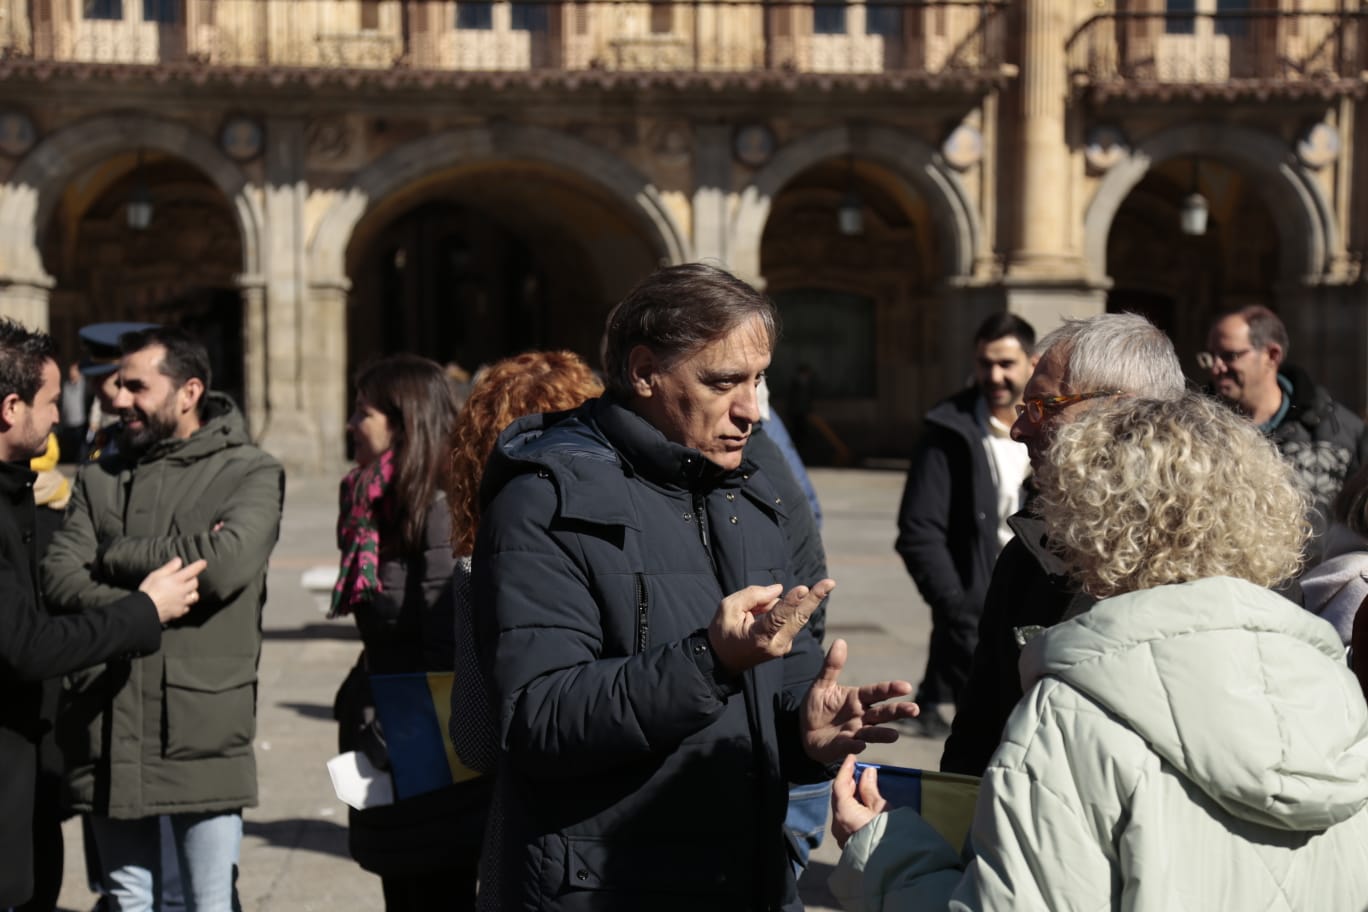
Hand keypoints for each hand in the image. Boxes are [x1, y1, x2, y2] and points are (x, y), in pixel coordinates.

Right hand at [138, 557, 207, 624]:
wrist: (145, 610)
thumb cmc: (148, 590)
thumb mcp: (156, 575)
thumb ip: (169, 567)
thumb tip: (179, 561)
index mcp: (177, 580)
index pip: (192, 570)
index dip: (199, 565)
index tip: (203, 563)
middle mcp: (182, 590)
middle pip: (195, 583)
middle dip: (193, 579)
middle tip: (188, 579)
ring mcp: (182, 602)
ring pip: (194, 596)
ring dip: (192, 593)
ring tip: (186, 591)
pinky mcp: (179, 612)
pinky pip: (187, 608)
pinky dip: (185, 605)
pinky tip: (179, 603)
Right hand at [707, 579, 834, 674]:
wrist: (722, 661)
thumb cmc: (722, 633)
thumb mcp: (728, 608)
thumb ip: (753, 596)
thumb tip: (779, 590)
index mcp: (759, 638)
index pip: (777, 617)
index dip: (791, 602)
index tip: (804, 589)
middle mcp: (777, 644)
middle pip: (799, 617)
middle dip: (814, 598)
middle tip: (830, 582)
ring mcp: (784, 645)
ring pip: (790, 614)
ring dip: (776, 604)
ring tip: (750, 614)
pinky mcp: (787, 643)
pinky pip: (786, 618)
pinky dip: (775, 610)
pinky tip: (756, 618)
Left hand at [801, 638, 917, 764]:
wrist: (803, 730)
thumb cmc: (817, 706)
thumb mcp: (822, 684)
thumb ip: (832, 666)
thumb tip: (840, 641)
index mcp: (858, 698)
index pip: (877, 692)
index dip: (891, 689)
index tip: (906, 687)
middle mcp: (861, 715)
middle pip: (883, 713)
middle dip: (898, 711)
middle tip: (914, 709)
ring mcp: (854, 732)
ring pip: (872, 732)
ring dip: (883, 734)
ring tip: (895, 735)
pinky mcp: (843, 747)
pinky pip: (850, 746)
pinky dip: (855, 746)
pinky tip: (860, 745)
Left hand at [831, 754, 887, 848]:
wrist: (893, 864)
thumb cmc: (888, 833)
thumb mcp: (881, 808)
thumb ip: (870, 789)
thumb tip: (867, 772)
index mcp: (844, 813)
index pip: (839, 785)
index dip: (846, 769)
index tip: (852, 757)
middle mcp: (838, 824)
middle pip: (839, 797)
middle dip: (848, 781)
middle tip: (858, 769)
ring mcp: (842, 835)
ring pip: (842, 808)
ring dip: (851, 794)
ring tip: (862, 783)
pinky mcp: (849, 842)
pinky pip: (846, 819)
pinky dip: (852, 806)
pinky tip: (862, 801)